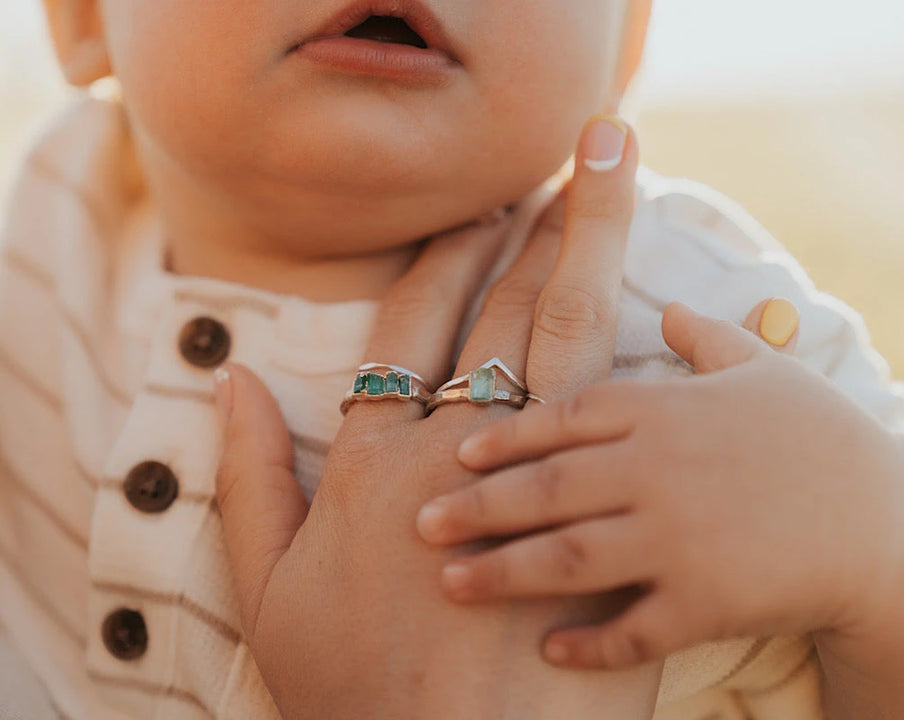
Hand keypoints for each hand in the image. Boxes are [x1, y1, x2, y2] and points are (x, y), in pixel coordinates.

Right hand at [212, 116, 663, 719]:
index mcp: (372, 462)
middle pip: (497, 310)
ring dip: (586, 257)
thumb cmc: (356, 689)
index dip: (447, 254)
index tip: (475, 207)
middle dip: (530, 229)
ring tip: (607, 197)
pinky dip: (633, 346)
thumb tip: (233, 385)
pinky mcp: (597, 513)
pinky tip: (654, 301)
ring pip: (564, 337)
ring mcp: (533, 479)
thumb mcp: (268, 591)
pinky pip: (618, 410)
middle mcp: (452, 451)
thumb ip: (249, 482)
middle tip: (563, 170)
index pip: (411, 322)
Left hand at [414, 300, 903, 669]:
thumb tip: (669, 308)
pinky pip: (633, 628)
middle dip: (478, 506)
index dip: (503, 433)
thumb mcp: (766, 372)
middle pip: (547, 487)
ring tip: (451, 583)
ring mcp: (683, 537)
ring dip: (504, 572)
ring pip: (570, 557)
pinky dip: (589, 643)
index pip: (563, 415)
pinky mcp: (708, 601)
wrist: (892, 522)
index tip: (455, 448)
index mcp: (667, 408)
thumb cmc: (824, 437)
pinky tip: (550, 650)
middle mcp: (662, 468)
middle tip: (420, 523)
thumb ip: (708, 338)